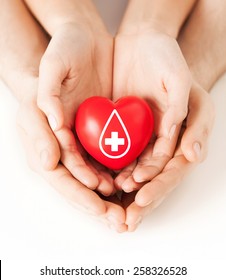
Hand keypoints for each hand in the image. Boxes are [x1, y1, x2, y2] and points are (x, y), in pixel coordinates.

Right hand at [16, 77, 126, 232]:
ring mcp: (78, 153)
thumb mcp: (32, 109)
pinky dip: (117, 176)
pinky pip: (105, 163)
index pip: (63, 181)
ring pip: (95, 180)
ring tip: (127, 210)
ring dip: (110, 197)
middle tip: (120, 222)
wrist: (57, 77)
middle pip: (81, 188)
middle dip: (99, 206)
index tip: (100, 208)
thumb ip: (39, 135)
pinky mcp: (92, 144)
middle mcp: (62, 159)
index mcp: (45, 155)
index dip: (80, 195)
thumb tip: (48, 163)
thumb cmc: (38, 94)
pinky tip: (130, 184)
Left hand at [113, 30, 191, 190]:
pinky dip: (108, 166)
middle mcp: (161, 142)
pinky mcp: (121, 129)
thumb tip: (191, 154)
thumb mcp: (185, 85)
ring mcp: (141, 137)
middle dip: (140, 198)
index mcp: (181, 137)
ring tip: (109, 196)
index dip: (159, 185)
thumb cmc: (169, 64)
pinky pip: (115, 151)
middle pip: (152, 177)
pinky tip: (98, 176)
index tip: (142, 196)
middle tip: (125, 217)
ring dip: (122, 185)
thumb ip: (190, 117)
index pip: (172, 170)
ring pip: (133, 168)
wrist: (142, 45)